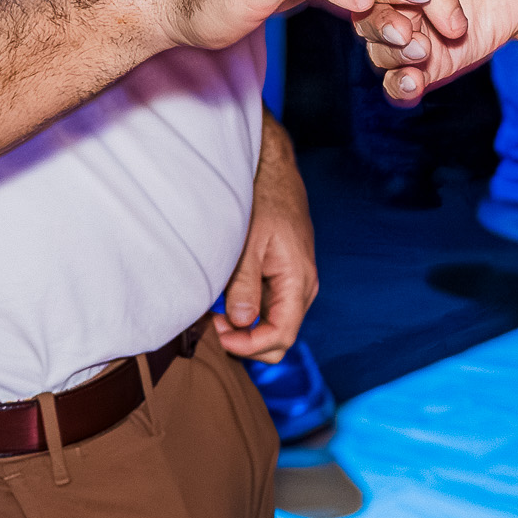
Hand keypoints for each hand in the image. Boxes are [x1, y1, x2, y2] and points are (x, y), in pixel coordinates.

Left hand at [214, 116, 315, 362]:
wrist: (274, 172)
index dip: (249, 345)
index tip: (218, 335)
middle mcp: (303, 286)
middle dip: (247, 341)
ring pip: (275, 325)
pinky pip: (271, 308)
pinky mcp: (286, 276)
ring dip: (247, 329)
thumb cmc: (263, 200)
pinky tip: (227, 300)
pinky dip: (249, 314)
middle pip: (280, 338)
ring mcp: (296, 282)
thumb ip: (245, 285)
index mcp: (299, 280)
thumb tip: (242, 322)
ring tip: (216, 312)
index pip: (281, 335)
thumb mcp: (249, 242)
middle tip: (214, 323)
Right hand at [336, 0, 517, 105]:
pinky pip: (399, 85)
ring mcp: (399, 30)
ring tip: (421, 49)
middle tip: (409, 22)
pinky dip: (403, 88)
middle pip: (365, 13)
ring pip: (380, 50)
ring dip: (396, 54)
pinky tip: (414, 84)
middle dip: (383, 21)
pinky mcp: (421, 64)